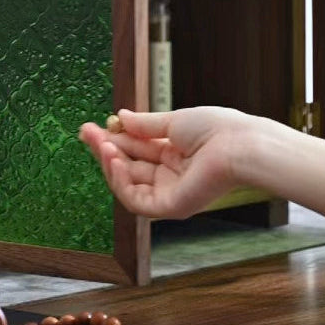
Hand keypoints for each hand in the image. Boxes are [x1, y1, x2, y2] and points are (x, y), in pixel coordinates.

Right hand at [78, 106, 255, 219]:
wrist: (239, 146)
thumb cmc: (215, 128)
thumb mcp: (173, 122)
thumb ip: (144, 125)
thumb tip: (120, 117)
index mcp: (174, 154)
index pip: (136, 148)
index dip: (114, 137)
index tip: (94, 125)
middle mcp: (170, 175)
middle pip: (129, 166)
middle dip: (106, 148)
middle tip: (86, 132)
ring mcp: (169, 193)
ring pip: (128, 183)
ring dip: (110, 163)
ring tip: (102, 144)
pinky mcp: (170, 207)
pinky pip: (136, 199)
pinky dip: (120, 181)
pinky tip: (113, 160)